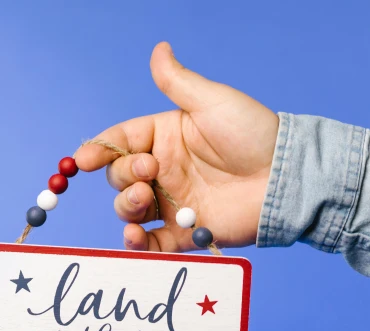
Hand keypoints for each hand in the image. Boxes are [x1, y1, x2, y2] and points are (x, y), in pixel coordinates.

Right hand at [75, 42, 278, 250]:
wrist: (285, 178)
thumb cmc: (253, 134)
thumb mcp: (212, 102)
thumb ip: (178, 82)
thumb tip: (159, 48)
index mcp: (164, 138)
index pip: (121, 142)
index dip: (100, 150)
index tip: (84, 160)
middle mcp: (163, 172)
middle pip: (120, 177)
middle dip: (122, 177)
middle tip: (147, 173)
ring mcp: (172, 203)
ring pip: (129, 209)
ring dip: (125, 206)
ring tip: (144, 199)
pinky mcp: (184, 233)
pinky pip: (152, 244)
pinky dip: (137, 244)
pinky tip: (135, 236)